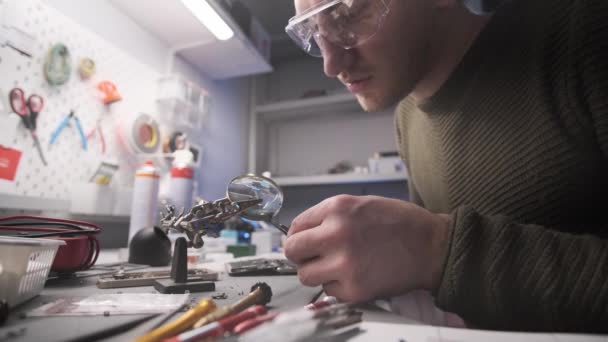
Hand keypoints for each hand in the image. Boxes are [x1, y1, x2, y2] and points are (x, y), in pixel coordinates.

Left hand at [284, 195, 450, 302]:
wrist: (432, 246)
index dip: (298, 236)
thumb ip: (329, 217)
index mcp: (337, 209)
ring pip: (306, 276)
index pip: (295, 226)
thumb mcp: (360, 204)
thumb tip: (302, 232)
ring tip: (336, 266)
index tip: (304, 242)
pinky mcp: (354, 289)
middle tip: (313, 257)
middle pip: (293, 251)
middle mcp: (336, 234)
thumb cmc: (400, 223)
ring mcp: (344, 263)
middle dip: (300, 255)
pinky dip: (338, 286)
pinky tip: (355, 275)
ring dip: (317, 273)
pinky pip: (329, 291)